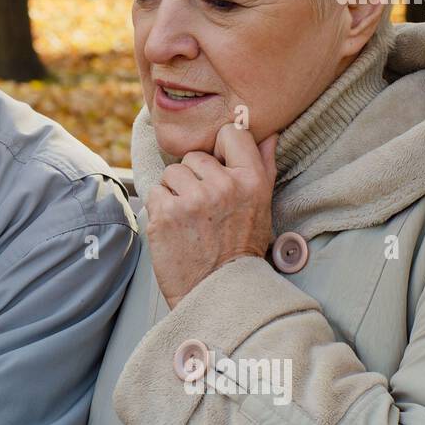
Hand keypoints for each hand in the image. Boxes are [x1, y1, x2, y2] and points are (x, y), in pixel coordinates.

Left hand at [146, 123, 277, 308]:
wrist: (217, 291)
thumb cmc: (240, 249)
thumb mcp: (262, 206)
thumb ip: (263, 166)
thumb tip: (269, 133)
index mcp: (251, 180)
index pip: (230, 133)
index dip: (220, 148)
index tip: (218, 166)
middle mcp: (223, 186)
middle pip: (194, 156)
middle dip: (194, 177)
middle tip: (203, 207)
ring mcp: (192, 199)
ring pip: (171, 173)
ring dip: (174, 192)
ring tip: (189, 218)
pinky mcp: (165, 213)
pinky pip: (155, 191)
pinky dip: (160, 207)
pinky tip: (175, 227)